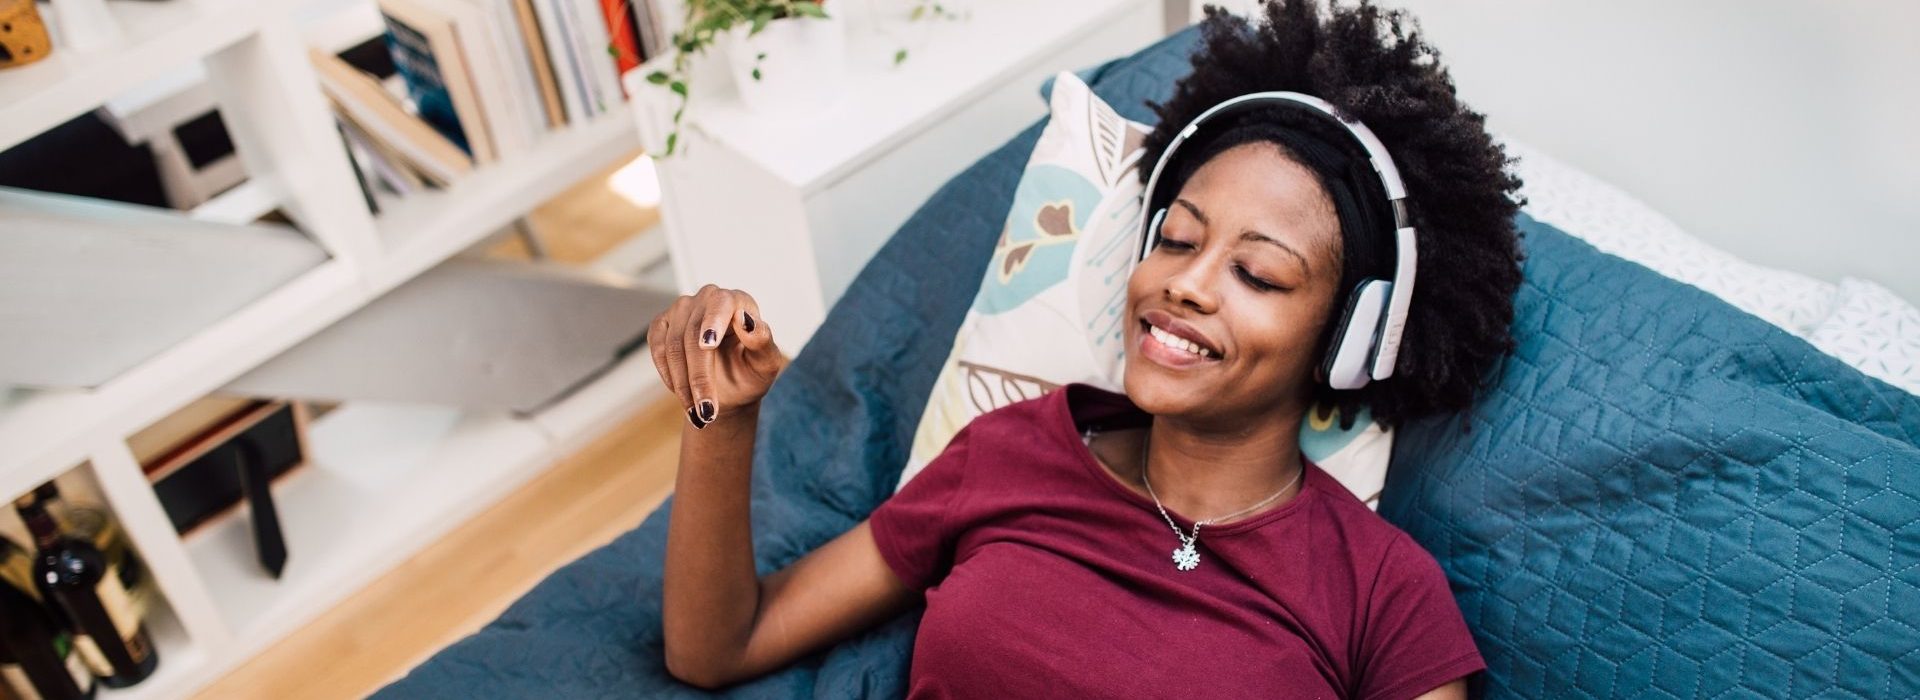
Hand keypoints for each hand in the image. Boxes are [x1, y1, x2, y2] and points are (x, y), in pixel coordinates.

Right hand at [648, 285, 787, 428]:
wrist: (729, 390)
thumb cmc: (750, 373)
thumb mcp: (765, 365)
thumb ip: (762, 342)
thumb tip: (746, 320)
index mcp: (739, 301)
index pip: (722, 303)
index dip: (713, 322)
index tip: (708, 345)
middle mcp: (708, 298)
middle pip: (694, 334)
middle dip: (699, 377)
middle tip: (707, 410)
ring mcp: (682, 309)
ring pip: (674, 345)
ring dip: (683, 384)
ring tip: (697, 412)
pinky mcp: (662, 324)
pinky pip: (658, 348)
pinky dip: (668, 374)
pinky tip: (682, 393)